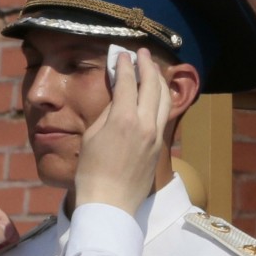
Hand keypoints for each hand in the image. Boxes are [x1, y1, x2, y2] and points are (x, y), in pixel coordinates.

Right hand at [74, 48, 170, 214]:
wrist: (109, 202)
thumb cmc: (91, 170)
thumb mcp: (92, 135)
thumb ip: (107, 112)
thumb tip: (117, 96)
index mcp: (124, 119)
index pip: (127, 82)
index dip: (124, 65)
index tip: (122, 54)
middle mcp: (145, 123)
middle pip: (151, 85)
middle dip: (146, 65)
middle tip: (141, 53)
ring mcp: (155, 135)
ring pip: (164, 99)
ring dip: (158, 80)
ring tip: (152, 68)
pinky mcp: (159, 146)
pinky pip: (164, 114)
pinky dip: (161, 98)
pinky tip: (156, 93)